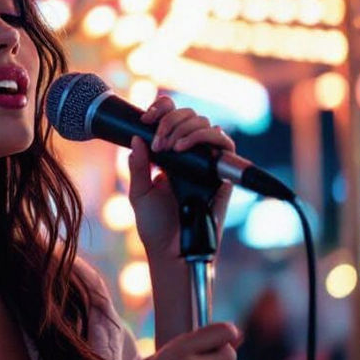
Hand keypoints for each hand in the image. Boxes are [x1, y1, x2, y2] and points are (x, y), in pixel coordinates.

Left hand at [127, 95, 237, 260]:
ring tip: (170, 147)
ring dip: (185, 128)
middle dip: (171, 121)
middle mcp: (190, 155)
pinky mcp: (222, 173)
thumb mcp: (139, 192)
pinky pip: (224, 143)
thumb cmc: (155, 225)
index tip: (147, 118)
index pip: (171, 118)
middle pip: (190, 116)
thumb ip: (138, 165)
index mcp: (169, 155)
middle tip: (159, 143)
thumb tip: (136, 138)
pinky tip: (185, 148)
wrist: (171, 250)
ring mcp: (207, 162)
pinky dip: (205, 137)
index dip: (162, 109)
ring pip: (206, 124)